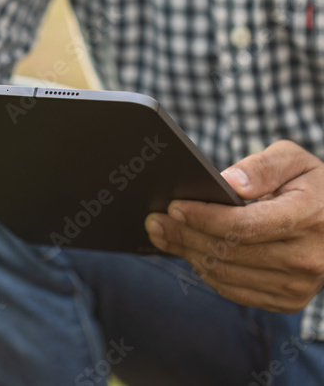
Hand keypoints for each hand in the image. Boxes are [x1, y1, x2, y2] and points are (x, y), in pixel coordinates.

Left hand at [145, 140, 323, 312]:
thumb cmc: (313, 185)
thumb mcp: (296, 161)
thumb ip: (263, 166)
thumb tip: (229, 182)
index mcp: (310, 219)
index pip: (244, 226)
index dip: (204, 217)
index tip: (173, 206)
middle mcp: (307, 259)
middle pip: (229, 252)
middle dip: (185, 234)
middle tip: (153, 220)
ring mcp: (298, 286)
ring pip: (227, 274)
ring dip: (188, 254)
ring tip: (163, 234)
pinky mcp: (288, 301)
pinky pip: (234, 290)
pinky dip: (206, 271)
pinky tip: (189, 252)